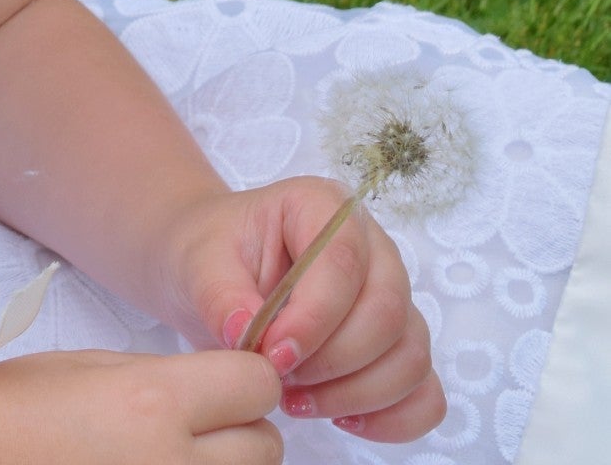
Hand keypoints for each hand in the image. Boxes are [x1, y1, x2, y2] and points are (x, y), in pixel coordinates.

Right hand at [0, 345, 281, 464]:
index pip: (258, 384)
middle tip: (198, 424)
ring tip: (172, 452)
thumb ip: (164, 375)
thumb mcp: (90, 367)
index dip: (245, 376)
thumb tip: (216, 388)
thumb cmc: (15, 411)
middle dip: (241, 428)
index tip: (225, 379)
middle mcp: (174, 463)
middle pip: (267, 446)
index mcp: (156, 401)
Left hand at [157, 177, 445, 443]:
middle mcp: (372, 246)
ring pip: (409, 356)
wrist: (214, 273)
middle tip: (279, 377)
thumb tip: (245, 332)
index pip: (343, 262)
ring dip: (356, 393)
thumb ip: (221, 295)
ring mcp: (392, 296)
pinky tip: (341, 418)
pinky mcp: (397, 345)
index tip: (271, 354)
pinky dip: (393, 418)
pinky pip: (425, 392)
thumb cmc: (211, 255)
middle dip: (332, 361)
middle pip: (386, 312)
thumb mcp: (199, 263)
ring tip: (296, 398)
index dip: (313, 318)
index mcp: (322, 206)